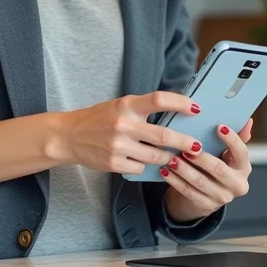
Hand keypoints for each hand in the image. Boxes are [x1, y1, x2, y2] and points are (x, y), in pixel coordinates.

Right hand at [51, 91, 202, 174]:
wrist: (69, 136)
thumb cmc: (99, 118)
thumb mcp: (120, 105)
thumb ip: (143, 109)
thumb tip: (176, 113)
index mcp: (127, 105)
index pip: (159, 100)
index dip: (181, 103)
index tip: (196, 108)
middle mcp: (123, 124)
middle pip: (164, 135)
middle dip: (185, 142)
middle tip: (197, 146)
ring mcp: (118, 146)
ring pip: (155, 156)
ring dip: (168, 157)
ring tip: (174, 156)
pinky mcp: (114, 163)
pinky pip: (141, 166)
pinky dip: (146, 164)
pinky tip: (142, 159)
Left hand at [163, 120, 252, 223]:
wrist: (208, 195)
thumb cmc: (217, 166)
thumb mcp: (227, 154)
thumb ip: (236, 138)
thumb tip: (248, 121)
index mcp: (244, 168)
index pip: (241, 152)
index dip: (232, 140)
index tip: (219, 127)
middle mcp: (237, 184)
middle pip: (218, 169)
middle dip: (201, 158)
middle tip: (187, 148)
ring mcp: (222, 197)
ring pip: (200, 181)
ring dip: (184, 169)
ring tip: (170, 158)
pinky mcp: (206, 205)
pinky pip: (188, 191)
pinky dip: (175, 180)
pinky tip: (165, 170)